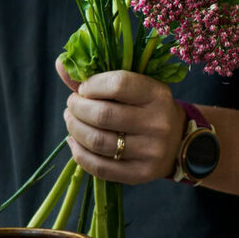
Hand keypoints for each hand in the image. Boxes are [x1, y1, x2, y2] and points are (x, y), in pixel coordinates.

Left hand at [56, 60, 184, 184]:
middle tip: (72, 105)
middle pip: (102, 115)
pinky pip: (99, 167)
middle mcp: (157, 123)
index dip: (92, 85)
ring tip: (72, 121)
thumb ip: (97, 77)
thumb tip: (61, 64)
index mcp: (157, 94)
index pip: (118, 84)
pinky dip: (79, 153)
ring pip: (97, 141)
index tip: (83, 88)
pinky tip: (75, 142)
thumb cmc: (147, 107)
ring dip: (74, 129)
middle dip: (77, 108)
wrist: (177, 141)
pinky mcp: (140, 174)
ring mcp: (150, 151)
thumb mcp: (134, 88)